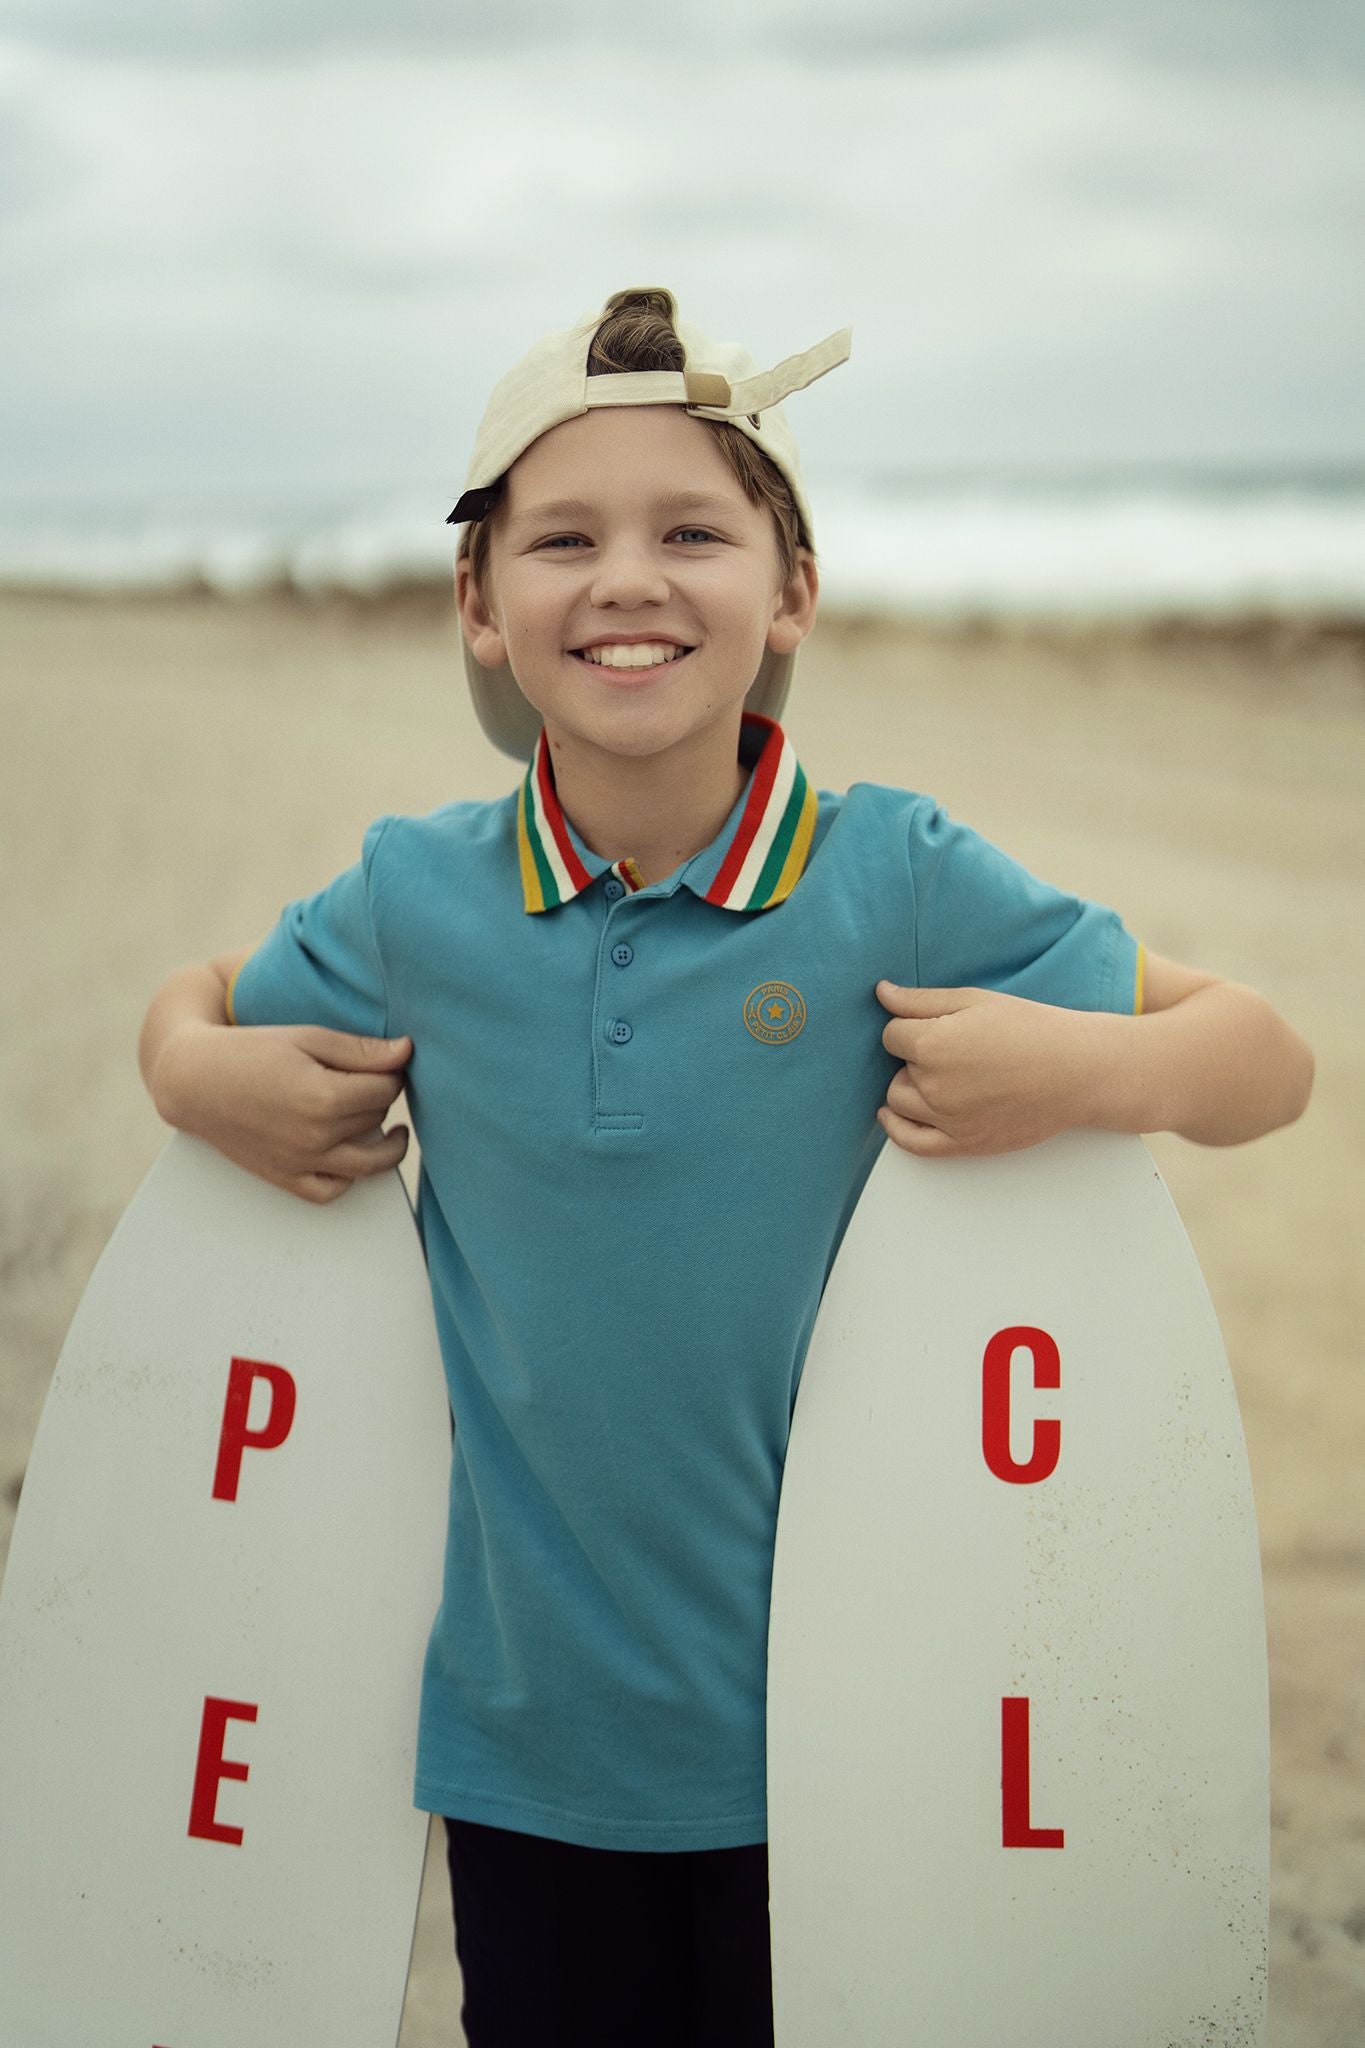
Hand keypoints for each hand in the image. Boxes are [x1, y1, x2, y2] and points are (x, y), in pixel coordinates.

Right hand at [155, 1022, 412, 1202]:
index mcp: (324, 1097)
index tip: (387, 1063)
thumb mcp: (307, 1037)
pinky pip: (332, 1191)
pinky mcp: (285, 1177)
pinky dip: (349, 1178)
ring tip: (393, 1131)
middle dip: (380, 1099)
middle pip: (376, 1119)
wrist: (196, 1080)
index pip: (387, 1089)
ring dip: (387, 1146)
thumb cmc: (251, 1051)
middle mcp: (316, 1136)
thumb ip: (361, 1049)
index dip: (393, 1072)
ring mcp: (301, 1162)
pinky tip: (353, 1155)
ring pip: (369, 1164)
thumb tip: (408, 1052)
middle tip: (372, 1081)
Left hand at [875, 982, 1097, 1157]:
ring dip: (911, 1087)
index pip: (892, 1035)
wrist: (1077, 1070)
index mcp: (933, 1044)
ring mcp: (947, 1119)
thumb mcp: (974, 1000)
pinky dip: (897, 1128)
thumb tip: (881, 992)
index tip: (938, 1025)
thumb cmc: (1030, 1028)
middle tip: (953, 1050)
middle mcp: (934, 1086)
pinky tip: (893, 1113)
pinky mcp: (963, 1143)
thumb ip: (920, 1000)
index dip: (911, 1027)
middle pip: (897, 1069)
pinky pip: (912, 1143)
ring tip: (943, 1075)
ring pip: (899, 1102)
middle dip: (915, 1057)